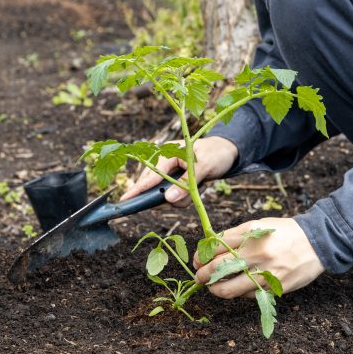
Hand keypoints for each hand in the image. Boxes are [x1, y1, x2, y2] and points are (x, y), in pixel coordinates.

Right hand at [120, 135, 238, 206]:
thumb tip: (168, 199)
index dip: (138, 189)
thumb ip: (186, 183)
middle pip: (155, 189)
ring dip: (182, 198)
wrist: (227, 152)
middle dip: (171, 197)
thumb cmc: (215, 153)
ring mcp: (169, 174)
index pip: (150, 175)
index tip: (126, 200)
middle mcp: (165, 164)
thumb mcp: (204, 166)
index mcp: (168, 153)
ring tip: (199, 186)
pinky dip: (185, 198)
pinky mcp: (175, 182)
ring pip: (167, 197)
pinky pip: (175, 198)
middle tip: (188, 194)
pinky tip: (197, 188)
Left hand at [194, 218, 324, 297]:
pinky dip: (239, 293)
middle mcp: (257, 254)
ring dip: (216, 290)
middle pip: (218, 269)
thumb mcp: (259, 226)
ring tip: (213, 288)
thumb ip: (235, 235)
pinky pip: (248, 295)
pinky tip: (237, 288)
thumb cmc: (285, 233)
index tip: (197, 262)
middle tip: (199, 278)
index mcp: (251, 234)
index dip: (201, 257)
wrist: (317, 242)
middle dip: (203, 276)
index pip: (215, 248)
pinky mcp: (274, 287)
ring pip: (230, 289)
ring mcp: (265, 273)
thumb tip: (210, 248)